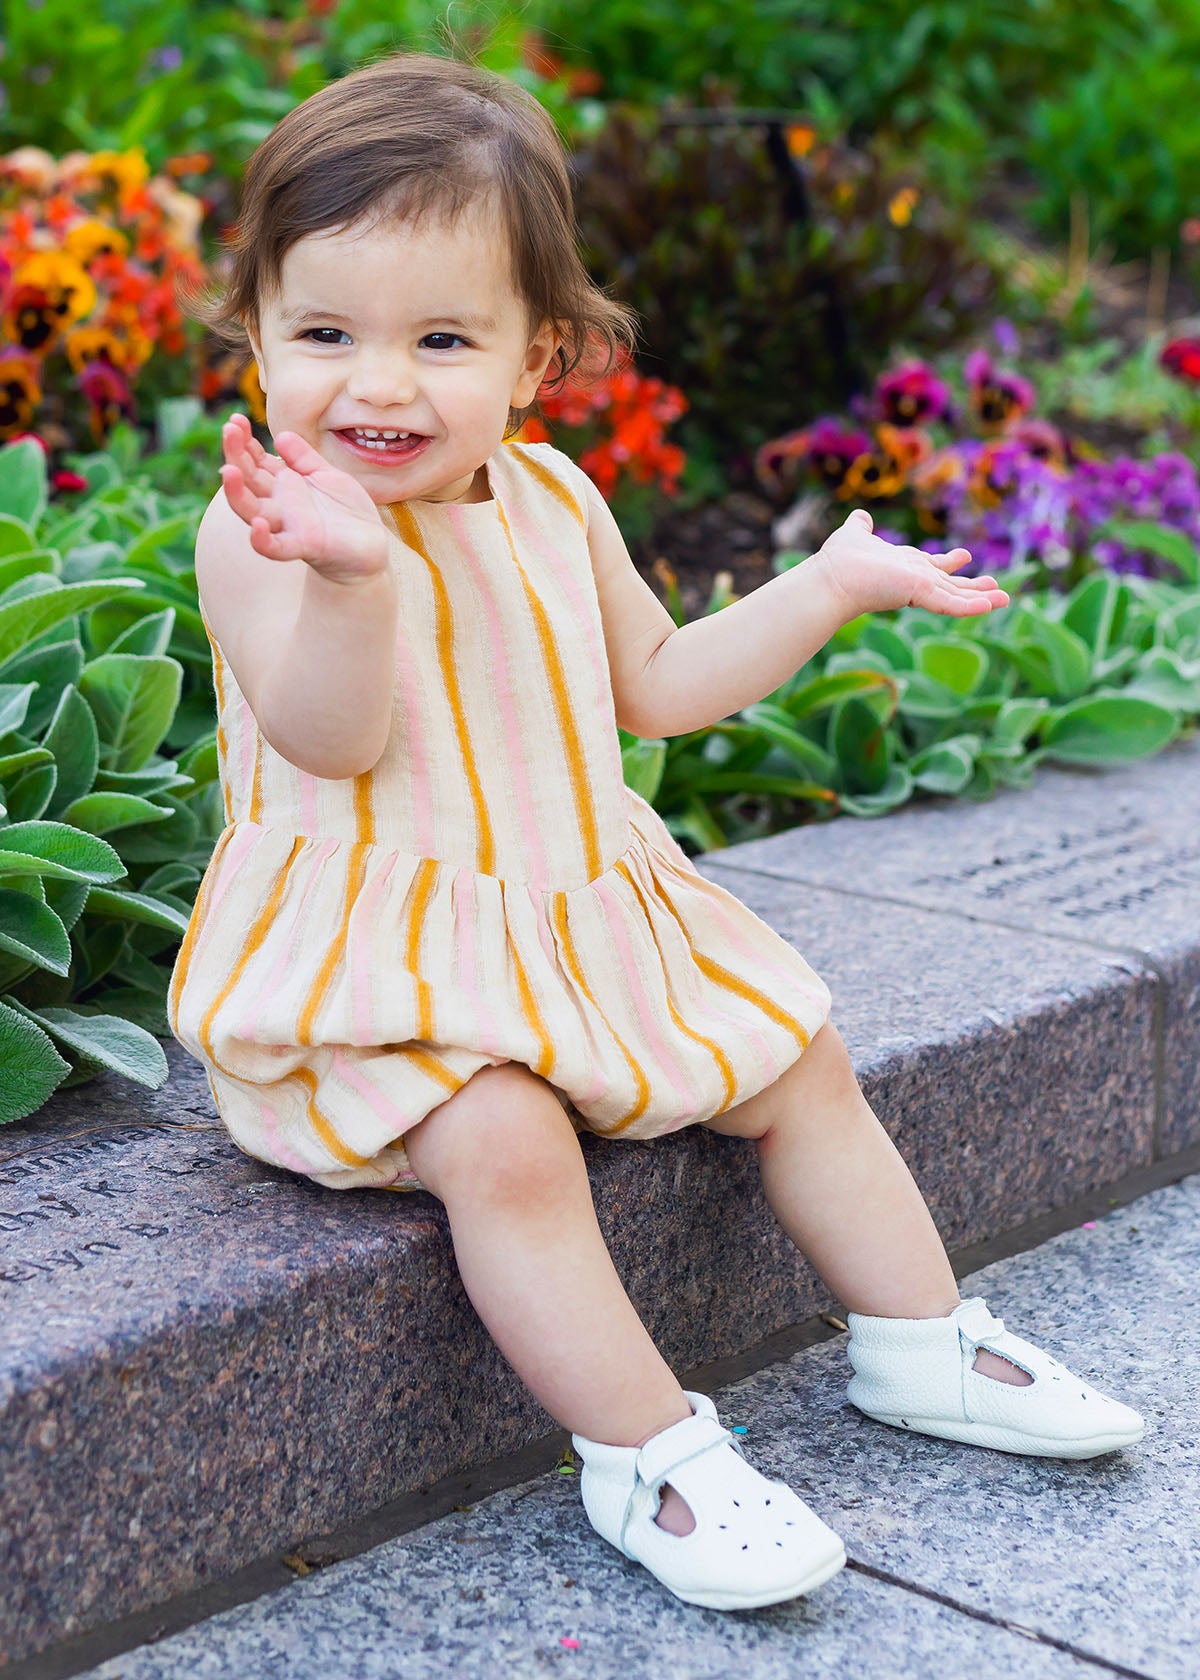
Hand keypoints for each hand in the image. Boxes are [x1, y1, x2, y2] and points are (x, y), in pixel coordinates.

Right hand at [218, 413, 390, 583]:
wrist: (369, 546)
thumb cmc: (344, 510)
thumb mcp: (325, 474)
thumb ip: (303, 457)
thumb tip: (280, 435)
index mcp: (283, 484)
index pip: (255, 460)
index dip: (243, 441)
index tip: (235, 419)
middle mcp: (278, 504)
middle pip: (248, 479)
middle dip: (235, 455)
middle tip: (229, 430)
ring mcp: (288, 526)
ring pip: (252, 511)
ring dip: (237, 493)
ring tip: (229, 471)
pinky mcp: (303, 546)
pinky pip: (276, 548)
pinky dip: (263, 540)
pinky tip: (257, 526)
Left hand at [811, 508, 1009, 619]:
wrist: (830, 579)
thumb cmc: (839, 560)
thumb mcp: (855, 534)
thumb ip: (861, 526)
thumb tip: (861, 516)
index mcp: (905, 568)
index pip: (932, 567)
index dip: (948, 564)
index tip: (965, 557)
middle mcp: (915, 580)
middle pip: (951, 586)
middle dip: (974, 588)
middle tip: (998, 590)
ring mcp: (918, 589)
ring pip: (956, 597)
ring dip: (982, 599)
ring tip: (1005, 599)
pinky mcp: (918, 594)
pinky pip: (950, 603)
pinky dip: (970, 606)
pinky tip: (990, 606)